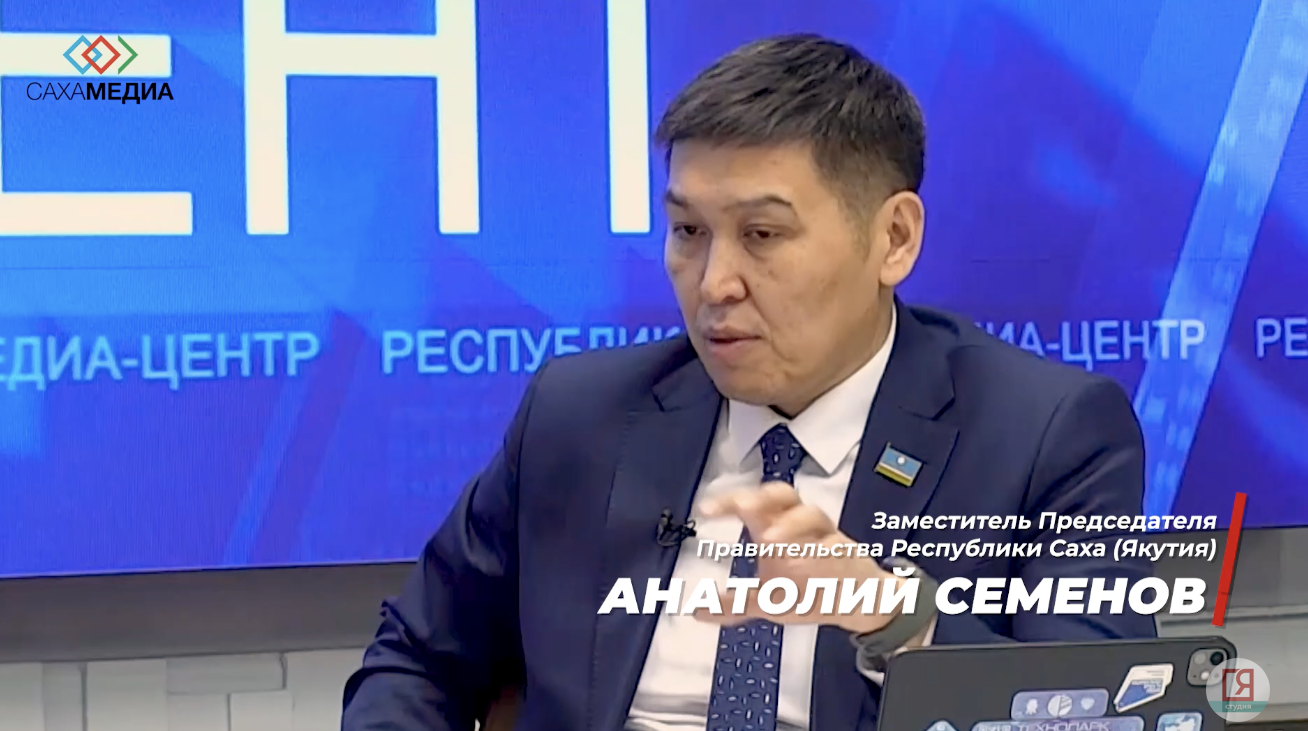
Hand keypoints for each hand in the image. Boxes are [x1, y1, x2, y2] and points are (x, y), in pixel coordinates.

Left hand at [693, 482, 901, 635]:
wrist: (860, 602)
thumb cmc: (811, 592)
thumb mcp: (768, 602)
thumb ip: (734, 606)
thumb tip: (696, 612)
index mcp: (776, 530)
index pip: (753, 504)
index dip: (730, 501)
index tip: (705, 510)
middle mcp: (800, 527)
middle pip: (783, 495)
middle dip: (764, 498)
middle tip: (745, 508)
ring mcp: (826, 537)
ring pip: (812, 515)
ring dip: (790, 525)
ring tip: (770, 540)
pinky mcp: (849, 555)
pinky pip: (836, 547)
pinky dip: (822, 551)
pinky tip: (810, 561)